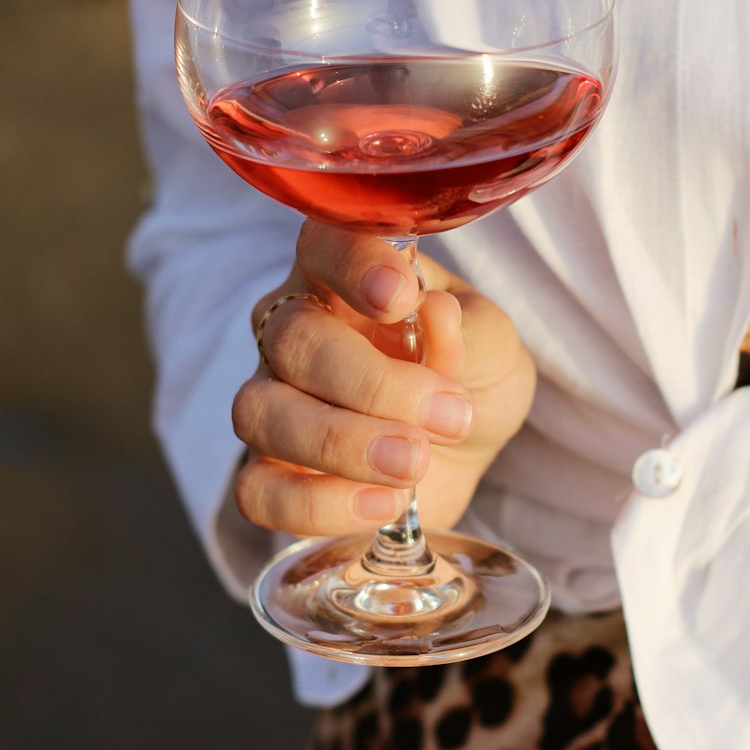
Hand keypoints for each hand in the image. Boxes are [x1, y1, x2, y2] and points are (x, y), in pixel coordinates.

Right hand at [231, 220, 535, 536]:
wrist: (463, 451)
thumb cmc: (469, 374)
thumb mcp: (493, 346)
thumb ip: (468, 331)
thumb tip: (434, 312)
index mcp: (343, 272)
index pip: (324, 244)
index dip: (354, 265)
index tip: (401, 298)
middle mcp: (292, 327)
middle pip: (293, 339)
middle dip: (372, 383)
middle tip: (447, 416)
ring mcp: (271, 399)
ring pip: (261, 412)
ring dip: (341, 444)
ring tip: (414, 464)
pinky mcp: (268, 472)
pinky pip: (257, 490)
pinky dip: (319, 505)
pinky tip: (384, 505)